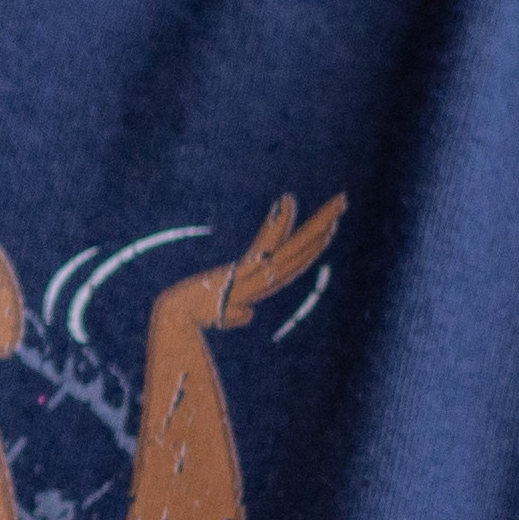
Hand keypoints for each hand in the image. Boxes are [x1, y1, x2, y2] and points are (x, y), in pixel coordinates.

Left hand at [181, 193, 341, 338]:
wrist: (176, 318)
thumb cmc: (193, 314)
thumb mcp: (219, 310)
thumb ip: (235, 312)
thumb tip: (247, 315)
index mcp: (259, 284)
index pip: (294, 258)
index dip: (313, 242)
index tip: (330, 222)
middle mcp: (262, 280)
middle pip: (300, 249)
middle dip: (322, 225)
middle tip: (342, 201)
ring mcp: (254, 276)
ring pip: (292, 249)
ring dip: (314, 226)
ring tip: (333, 207)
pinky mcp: (242, 272)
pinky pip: (265, 245)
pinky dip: (278, 224)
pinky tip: (287, 201)